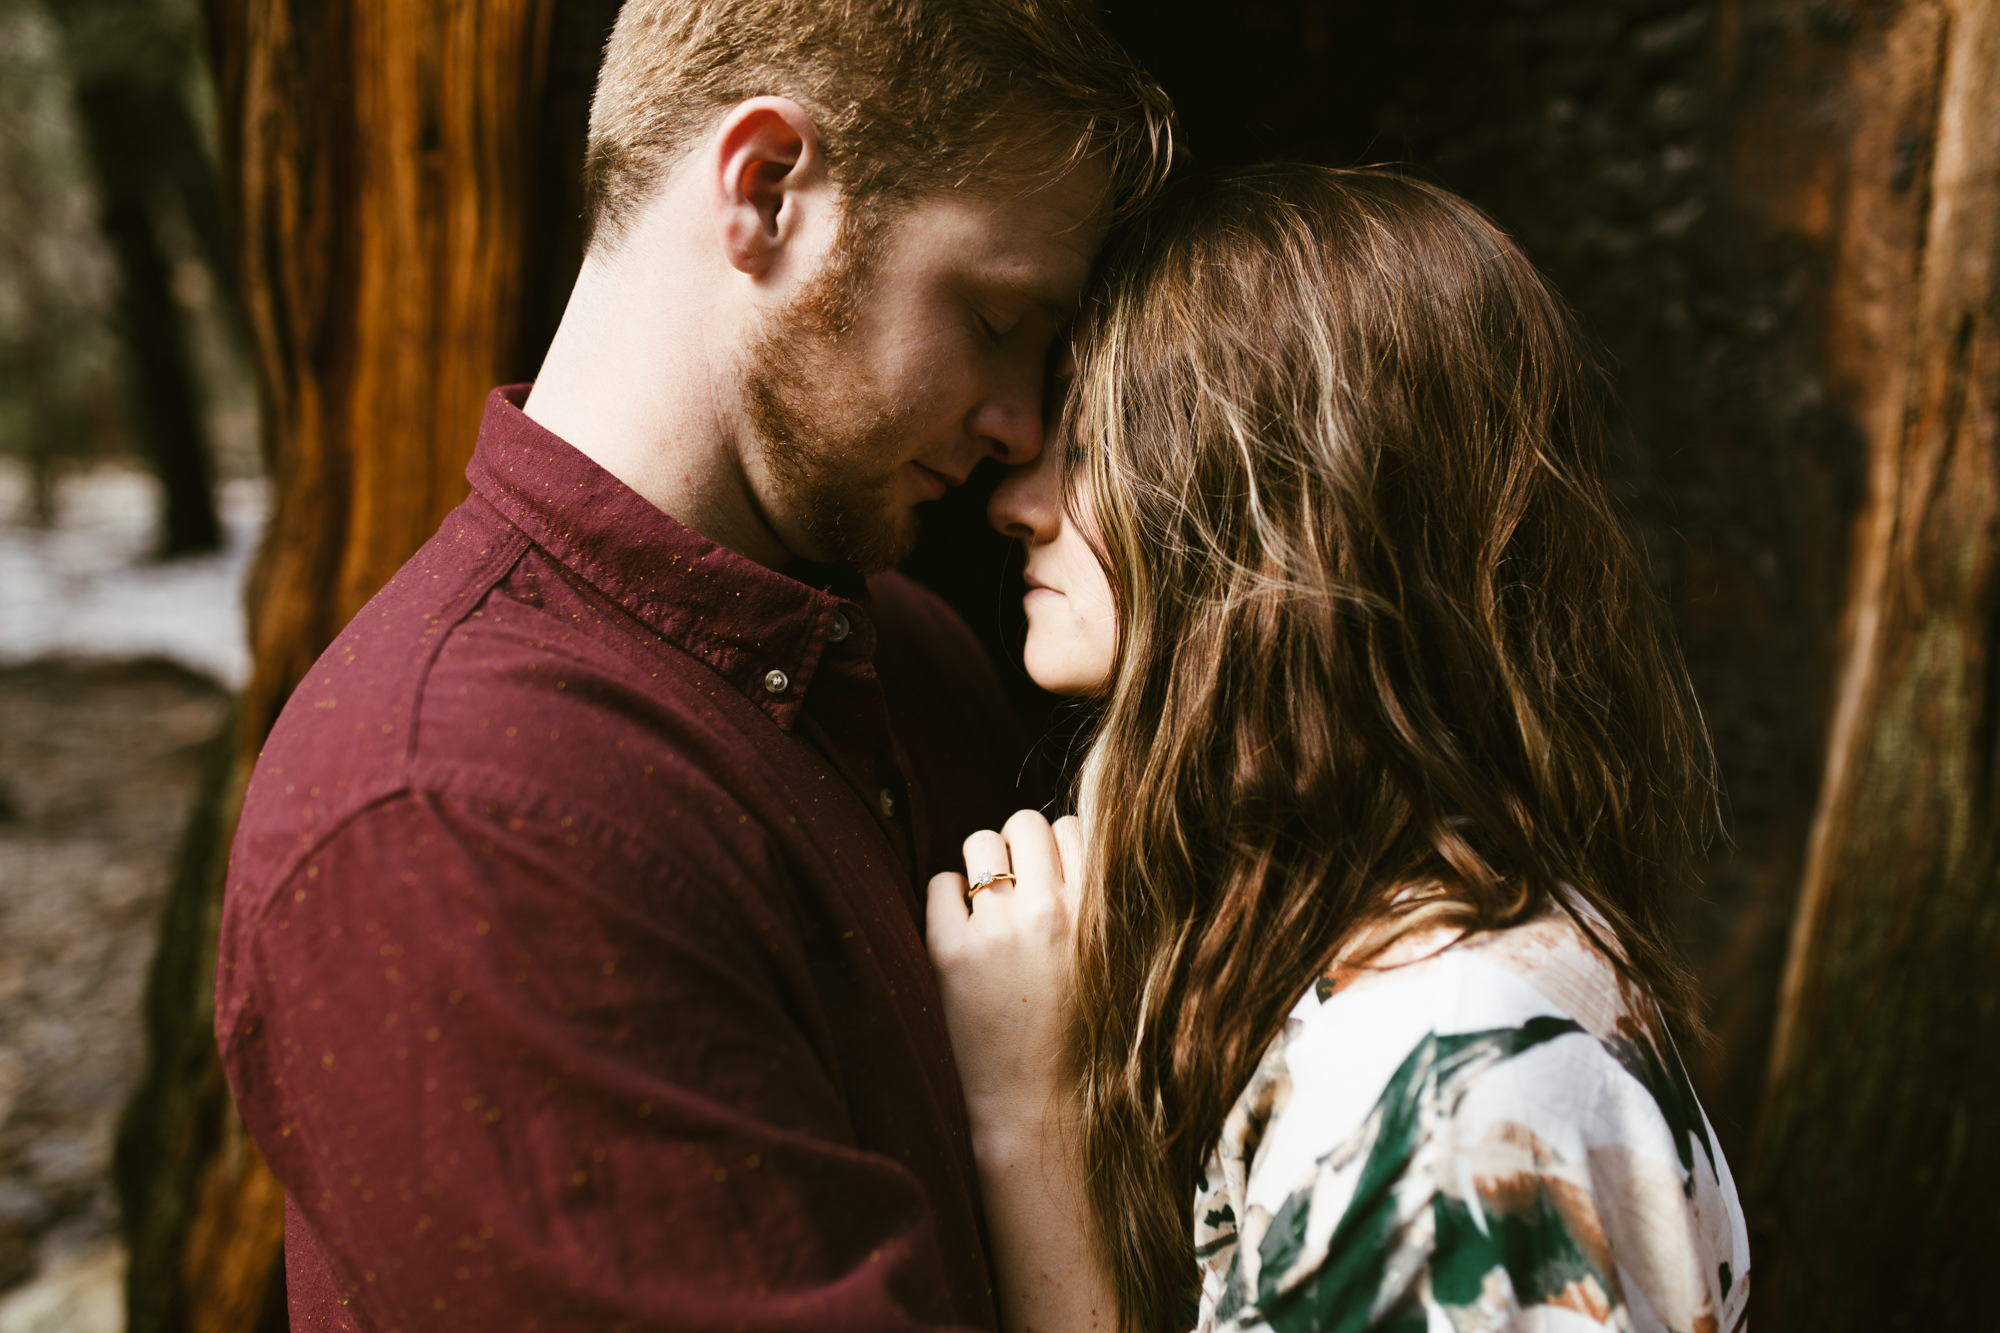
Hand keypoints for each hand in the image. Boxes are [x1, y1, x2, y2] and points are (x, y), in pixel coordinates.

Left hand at [926, 810, 1085, 1143]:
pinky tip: (960, 930)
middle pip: (1027, 822)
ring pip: (981, 842)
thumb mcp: (1115, 965)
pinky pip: (941, 883)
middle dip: (1019, 848)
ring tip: (987, 907)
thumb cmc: (1087, 1044)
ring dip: (983, 867)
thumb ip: (1100, 909)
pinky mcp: (950, 952)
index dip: (1059, 851)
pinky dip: (948, 899)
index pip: (1074, 828)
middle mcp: (1049, 910)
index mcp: (1099, 913)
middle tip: (1016, 888)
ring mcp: (997, 928)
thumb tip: (1071, 850)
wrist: (1043, 1113)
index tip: (1052, 880)